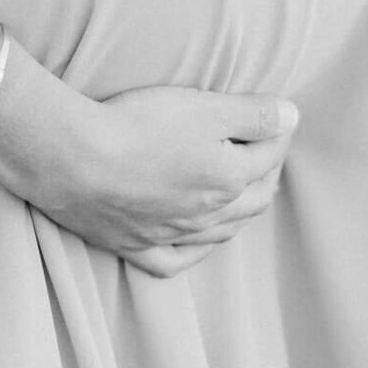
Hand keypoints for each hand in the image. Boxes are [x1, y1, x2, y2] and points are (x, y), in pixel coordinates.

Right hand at [0, 52, 297, 276]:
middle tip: (268, 149)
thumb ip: (254, 114)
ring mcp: (170, 235)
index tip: (279, 115)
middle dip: (267, 171)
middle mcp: (206, 216)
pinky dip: (193, 251)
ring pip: (220, 231)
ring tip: (243, 189)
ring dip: (239, 209)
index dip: (279, 131)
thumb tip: (293, 117)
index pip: (270, 155)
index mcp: (228, 180)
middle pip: (252, 198)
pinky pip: (174, 260)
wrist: (75, 160)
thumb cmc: (141, 125)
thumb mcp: (206, 107)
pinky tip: (196, 243)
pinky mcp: (135, 246)